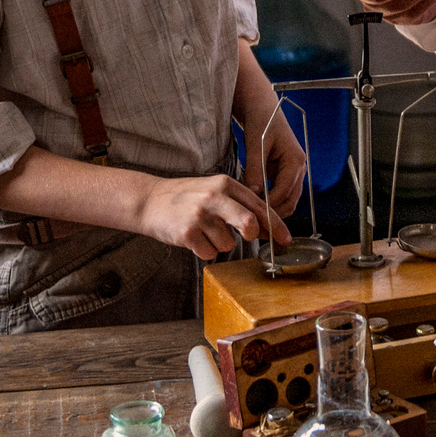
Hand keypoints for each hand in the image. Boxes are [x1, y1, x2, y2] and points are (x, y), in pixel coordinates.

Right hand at [128, 173, 288, 261]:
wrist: (149, 200)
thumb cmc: (186, 198)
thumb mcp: (213, 190)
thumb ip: (238, 204)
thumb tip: (265, 227)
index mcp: (225, 184)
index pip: (259, 205)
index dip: (275, 225)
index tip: (286, 239)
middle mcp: (214, 197)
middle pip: (249, 223)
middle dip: (252, 235)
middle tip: (245, 236)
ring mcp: (200, 215)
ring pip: (228, 243)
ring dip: (219, 243)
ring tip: (203, 230)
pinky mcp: (187, 232)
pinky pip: (209, 252)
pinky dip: (204, 250)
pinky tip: (192, 237)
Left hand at [241, 107, 309, 217]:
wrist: (263, 108)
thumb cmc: (262, 121)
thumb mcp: (255, 145)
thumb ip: (254, 170)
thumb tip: (253, 194)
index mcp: (295, 160)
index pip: (284, 191)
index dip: (269, 205)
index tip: (251, 212)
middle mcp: (299, 168)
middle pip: (290, 201)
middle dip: (273, 212)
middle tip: (252, 220)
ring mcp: (294, 172)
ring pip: (288, 201)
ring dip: (273, 209)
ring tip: (253, 215)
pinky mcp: (286, 173)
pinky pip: (282, 194)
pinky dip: (271, 201)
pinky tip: (255, 204)